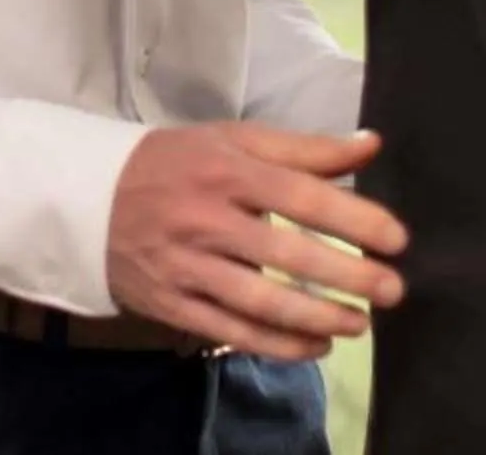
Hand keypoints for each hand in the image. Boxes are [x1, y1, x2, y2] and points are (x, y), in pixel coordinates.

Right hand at [106, 123, 406, 359]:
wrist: (88, 199)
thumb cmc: (176, 164)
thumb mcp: (233, 140)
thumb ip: (304, 148)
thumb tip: (371, 144)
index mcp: (227, 169)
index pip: (302, 196)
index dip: (354, 219)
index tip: (397, 238)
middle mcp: (208, 218)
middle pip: (288, 255)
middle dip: (348, 275)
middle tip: (393, 289)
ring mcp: (188, 266)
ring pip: (262, 302)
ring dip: (318, 317)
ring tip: (360, 323)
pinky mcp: (173, 304)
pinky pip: (233, 331)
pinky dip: (279, 345)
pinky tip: (315, 345)